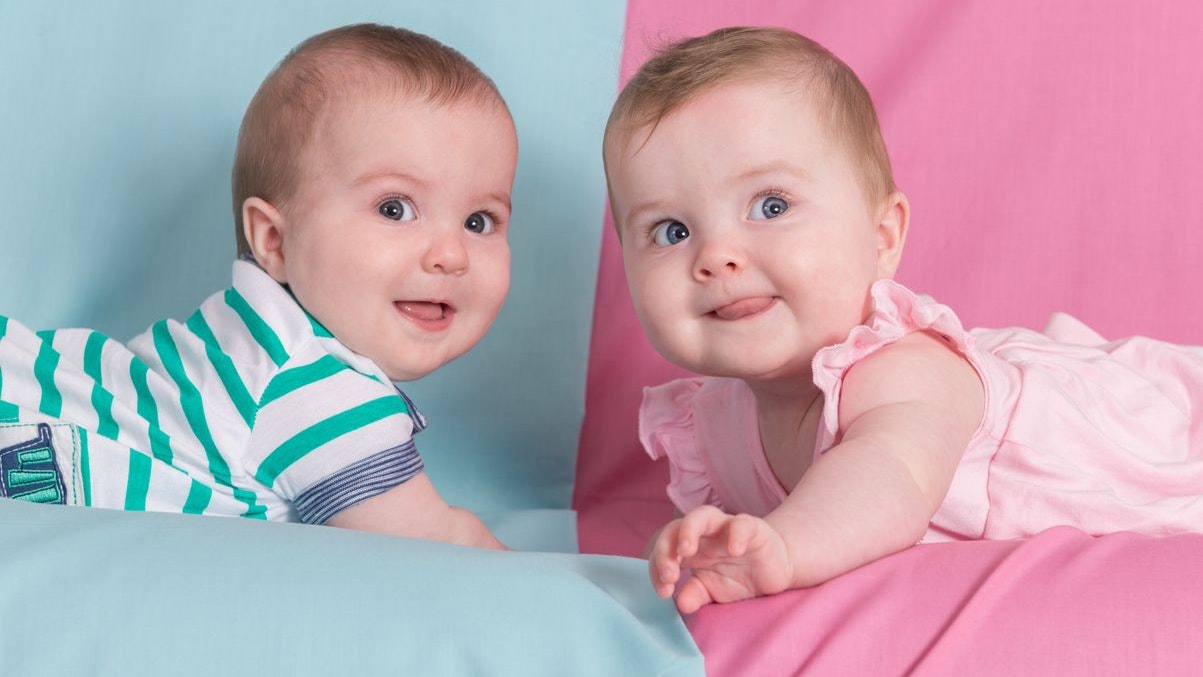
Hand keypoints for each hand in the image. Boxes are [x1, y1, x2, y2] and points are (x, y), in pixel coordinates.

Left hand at [648, 505, 793, 613]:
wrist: (776, 570)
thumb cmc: (739, 577)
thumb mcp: (714, 591)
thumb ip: (696, 594)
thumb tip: (682, 603)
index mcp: (691, 548)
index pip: (664, 549)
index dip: (657, 568)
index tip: (664, 592)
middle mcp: (704, 534)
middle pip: (675, 527)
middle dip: (665, 550)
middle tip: (669, 576)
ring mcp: (726, 527)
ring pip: (702, 514)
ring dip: (689, 531)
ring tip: (686, 550)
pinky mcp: (753, 529)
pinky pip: (741, 524)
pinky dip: (736, 534)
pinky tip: (734, 551)